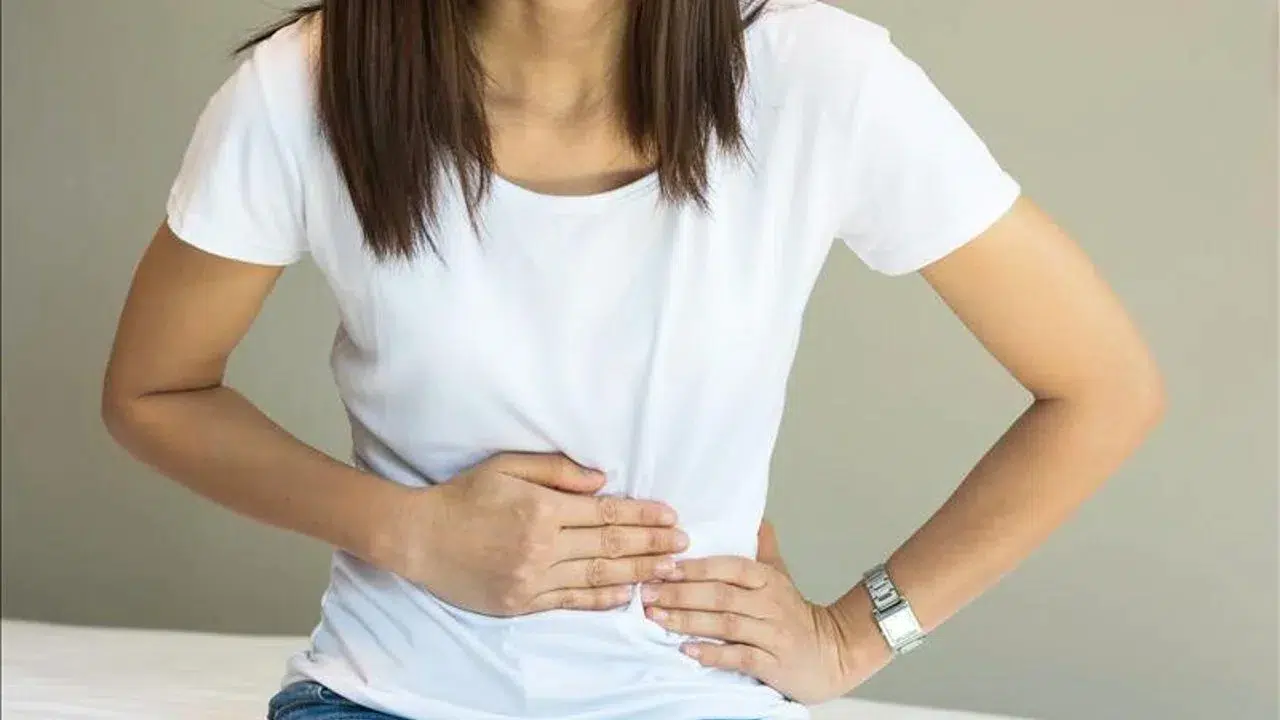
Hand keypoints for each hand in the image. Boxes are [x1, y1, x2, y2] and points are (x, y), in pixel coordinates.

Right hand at [384, 452, 688, 616]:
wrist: (419, 538)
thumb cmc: (463, 496)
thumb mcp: (507, 466)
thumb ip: (557, 471)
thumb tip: (602, 481)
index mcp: (542, 509)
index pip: (606, 514)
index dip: (642, 516)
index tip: (670, 516)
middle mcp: (541, 546)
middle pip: (609, 547)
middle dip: (651, 544)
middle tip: (683, 544)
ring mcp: (531, 579)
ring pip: (596, 577)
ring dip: (637, 573)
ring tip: (667, 569)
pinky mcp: (520, 603)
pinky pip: (570, 602)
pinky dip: (600, 599)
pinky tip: (625, 595)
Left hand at [641, 553, 881, 703]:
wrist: (833, 653)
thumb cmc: (796, 615)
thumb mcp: (780, 575)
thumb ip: (762, 547)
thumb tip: (753, 517)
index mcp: (768, 579)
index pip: (730, 567)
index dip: (696, 567)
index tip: (663, 566)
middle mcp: (770, 603)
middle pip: (721, 595)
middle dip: (680, 593)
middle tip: (647, 593)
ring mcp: (772, 634)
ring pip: (725, 624)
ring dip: (687, 621)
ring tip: (657, 617)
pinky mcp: (773, 663)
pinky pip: (739, 657)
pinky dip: (712, 654)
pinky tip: (687, 650)